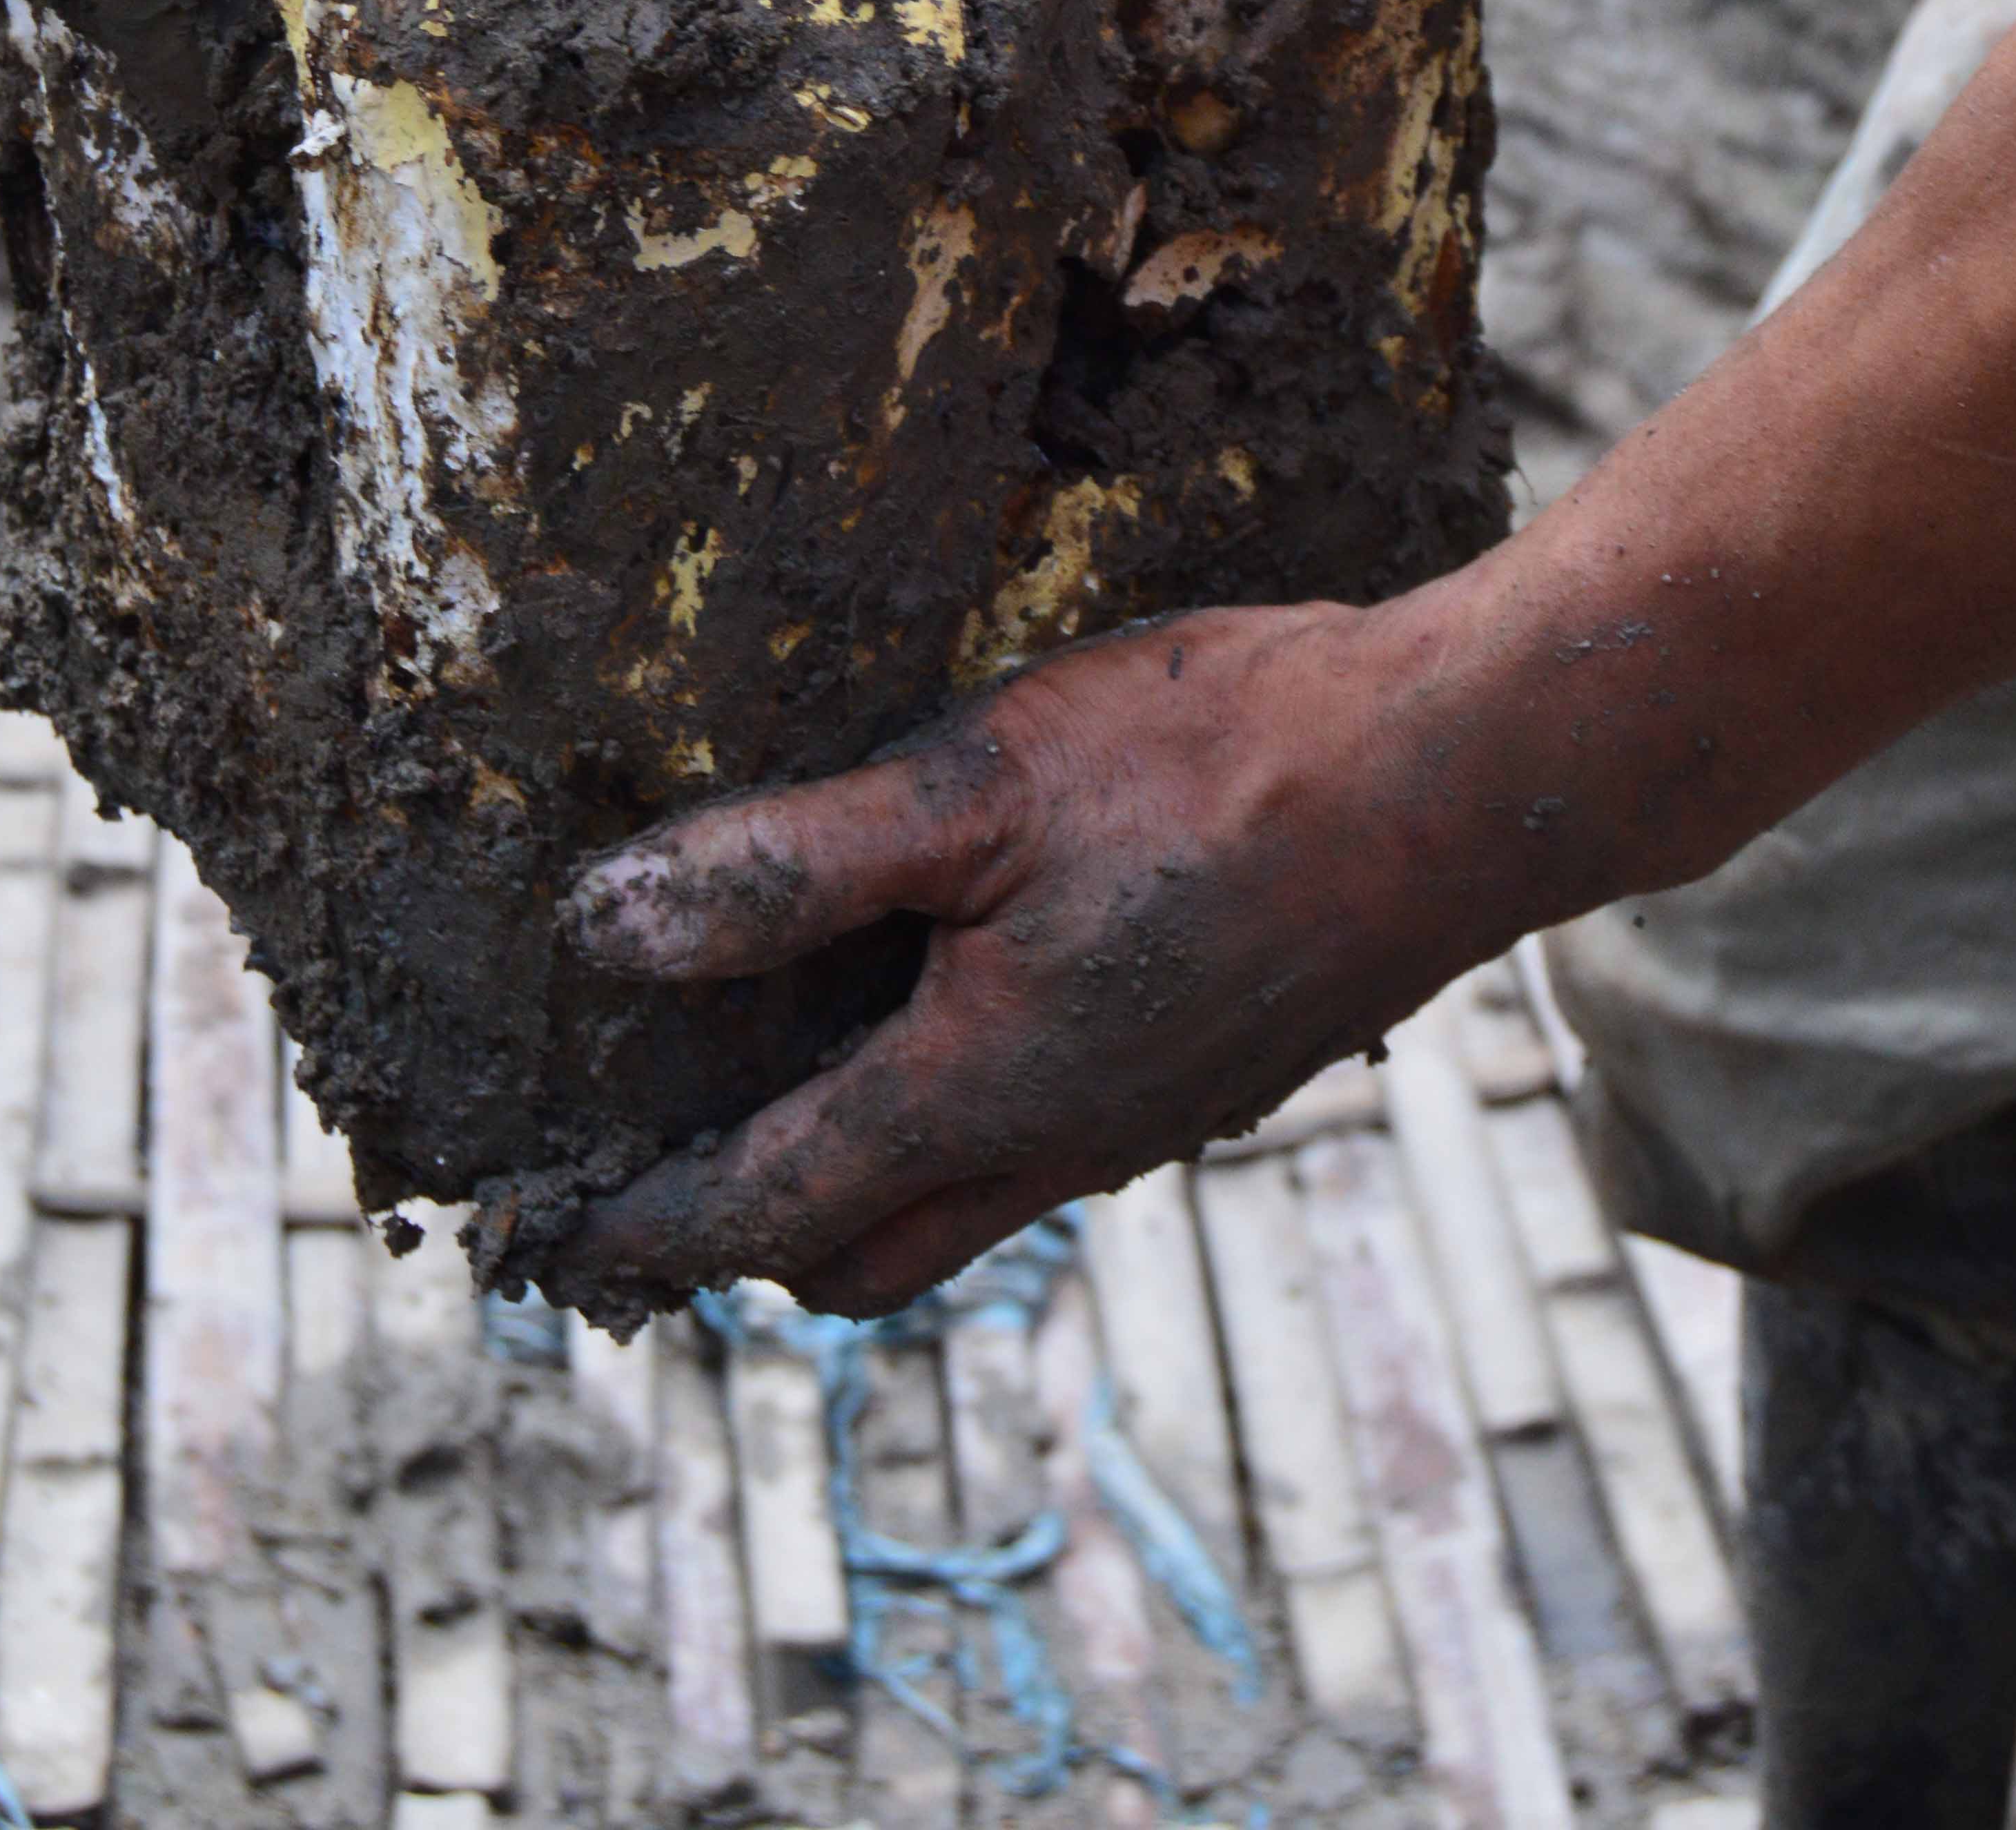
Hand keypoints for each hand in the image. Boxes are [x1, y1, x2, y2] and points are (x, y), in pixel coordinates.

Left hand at [558, 595, 1477, 1321]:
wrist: (1462, 776)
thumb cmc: (1220, 759)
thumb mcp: (969, 784)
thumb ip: (784, 867)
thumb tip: (603, 933)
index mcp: (978, 1093)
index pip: (762, 1213)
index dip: (645, 1232)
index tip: (552, 1248)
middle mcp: (1058, 1144)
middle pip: (861, 1257)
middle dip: (748, 1239)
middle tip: (658, 1162)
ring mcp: (1147, 1117)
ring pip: (963, 1202)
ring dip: (860, 1174)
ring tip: (784, 1071)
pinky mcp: (1209, 1066)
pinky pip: (1049, 1137)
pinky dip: (962, 1109)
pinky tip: (958, 988)